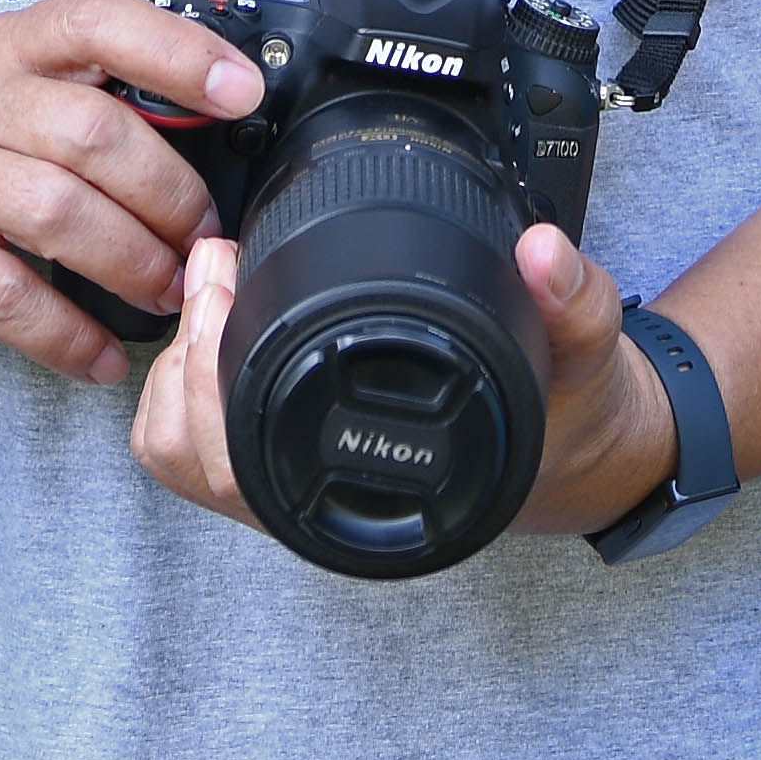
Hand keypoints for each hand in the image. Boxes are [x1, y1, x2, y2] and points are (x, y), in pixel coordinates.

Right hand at [0, 0, 263, 382]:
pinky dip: (68, 334)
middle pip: (90, 134)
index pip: (94, 18)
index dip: (176, 50)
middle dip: (169, 195)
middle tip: (207, 238)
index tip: (243, 92)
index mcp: (6, 44)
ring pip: (55, 215)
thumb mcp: (27, 51)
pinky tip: (102, 352)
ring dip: (132, 264)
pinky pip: (4, 298)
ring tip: (169, 292)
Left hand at [126, 212, 682, 545]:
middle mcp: (324, 506)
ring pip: (180, 456)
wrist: (575, 453)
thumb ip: (572, 304)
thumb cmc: (563, 418)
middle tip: (213, 266)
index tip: (221, 287)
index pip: (244, 470)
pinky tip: (215, 328)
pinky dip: (183, 388)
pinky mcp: (284, 461)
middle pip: (191, 460)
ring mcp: (296, 489)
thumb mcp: (584, 359)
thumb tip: (543, 253)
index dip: (208, 382)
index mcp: (377, 497)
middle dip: (184, 354)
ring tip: (211, 292)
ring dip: (175, 374)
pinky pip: (195, 446)